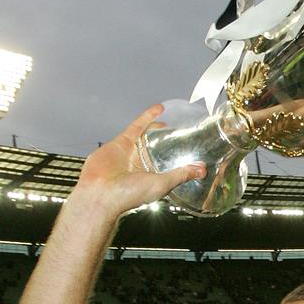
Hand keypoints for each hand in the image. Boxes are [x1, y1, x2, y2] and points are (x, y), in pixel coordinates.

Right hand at [75, 105, 205, 214]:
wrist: (101, 191)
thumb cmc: (129, 194)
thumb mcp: (162, 184)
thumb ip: (181, 175)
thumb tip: (202, 170)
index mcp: (153, 178)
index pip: (170, 167)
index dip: (182, 160)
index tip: (196, 154)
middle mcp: (142, 166)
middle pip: (160, 151)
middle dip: (171, 143)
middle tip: (186, 134)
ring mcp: (132, 153)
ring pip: (149, 137)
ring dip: (160, 129)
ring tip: (174, 122)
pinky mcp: (122, 141)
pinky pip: (138, 126)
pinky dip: (148, 117)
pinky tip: (160, 109)